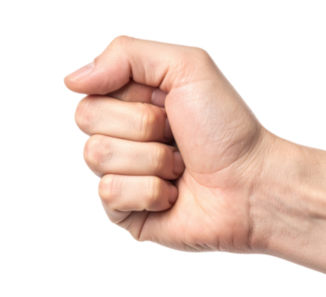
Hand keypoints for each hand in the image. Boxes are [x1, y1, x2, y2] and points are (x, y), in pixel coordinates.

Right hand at [64, 35, 275, 253]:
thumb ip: (126, 54)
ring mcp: (118, 175)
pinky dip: (150, 192)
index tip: (167, 103)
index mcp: (129, 100)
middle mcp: (119, 136)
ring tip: (179, 167)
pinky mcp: (123, 213)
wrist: (254, 185)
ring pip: (96, 158)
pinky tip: (173, 195)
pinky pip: (109, 194)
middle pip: (86, 121)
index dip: (130, 97)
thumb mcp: (186, 66)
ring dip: (150, 160)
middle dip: (141, 126)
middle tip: (175, 136)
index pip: (90, 90)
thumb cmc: (227, 127)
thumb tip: (71, 80)